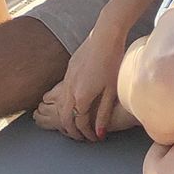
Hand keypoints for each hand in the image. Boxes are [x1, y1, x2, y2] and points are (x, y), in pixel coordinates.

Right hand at [39, 17, 130, 140]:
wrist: (105, 35)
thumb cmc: (112, 61)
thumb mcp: (111, 91)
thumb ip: (103, 114)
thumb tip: (99, 133)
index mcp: (80, 97)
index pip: (79, 123)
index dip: (86, 134)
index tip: (94, 138)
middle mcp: (69, 89)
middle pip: (64, 117)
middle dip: (72, 130)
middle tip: (82, 136)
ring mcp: (67, 78)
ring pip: (61, 105)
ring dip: (68, 117)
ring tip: (79, 123)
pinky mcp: (69, 68)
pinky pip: (63, 92)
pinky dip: (67, 103)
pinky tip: (77, 102)